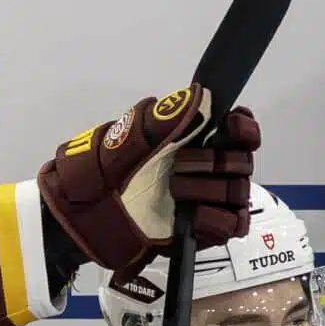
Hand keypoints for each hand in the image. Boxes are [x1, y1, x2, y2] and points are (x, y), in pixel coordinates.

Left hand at [39, 90, 259, 277]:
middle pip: (242, 162)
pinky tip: (190, 215)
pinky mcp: (204, 230)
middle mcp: (208, 169)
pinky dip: (213, 219)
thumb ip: (161, 118)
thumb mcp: (124, 139)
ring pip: (238, 193)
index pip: (240, 131)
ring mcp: (208, 200)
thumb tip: (199, 95)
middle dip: (214, 162)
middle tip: (178, 167)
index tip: (228, 127)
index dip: (242, 129)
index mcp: (194, 142)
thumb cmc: (101, 171)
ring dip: (207, 190)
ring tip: (175, 192)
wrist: (82, 212)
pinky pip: (232, 225)